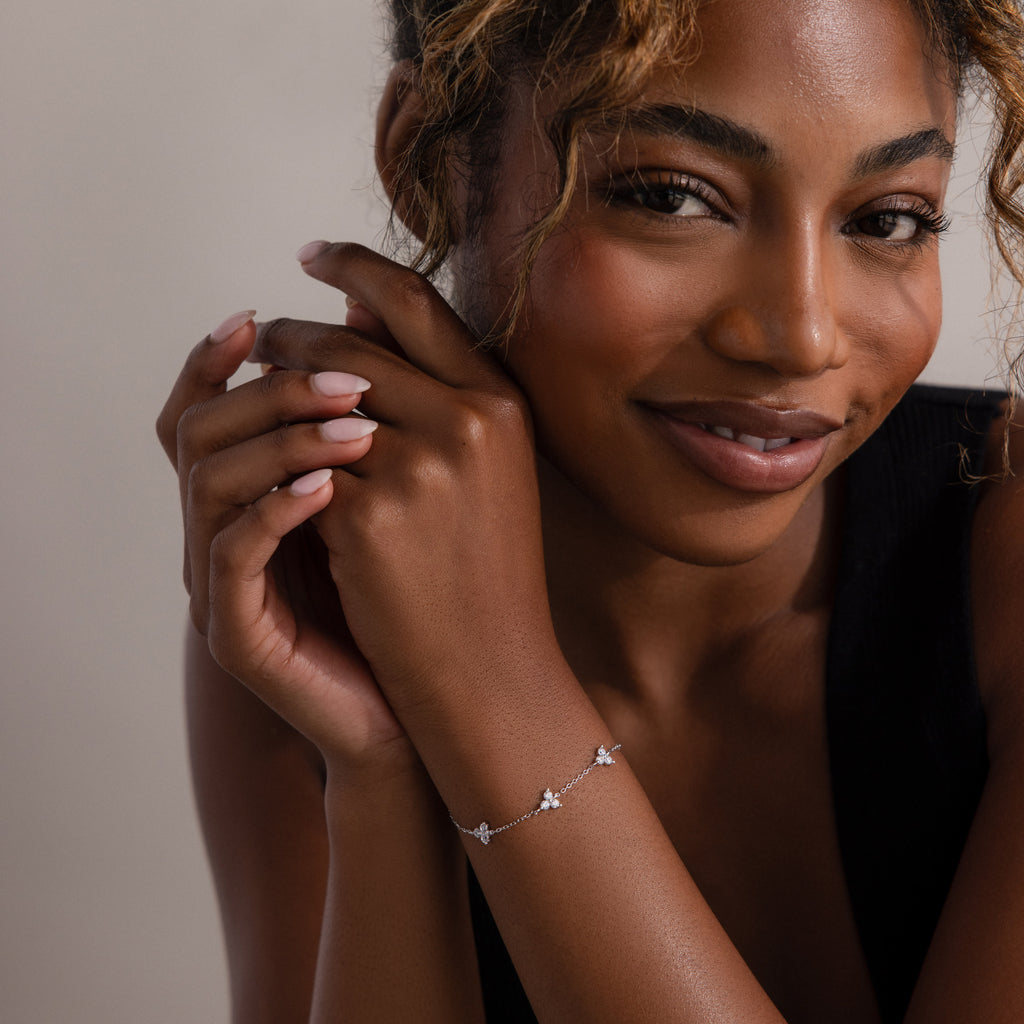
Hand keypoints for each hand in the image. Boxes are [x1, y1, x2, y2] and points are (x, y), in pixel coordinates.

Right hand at [156, 313, 409, 767]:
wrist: (432, 700)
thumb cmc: (418, 591)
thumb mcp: (396, 486)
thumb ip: (369, 406)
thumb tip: (368, 305)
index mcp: (250, 496)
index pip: (206, 406)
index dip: (220, 356)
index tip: (267, 315)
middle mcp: (221, 533)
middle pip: (197, 429)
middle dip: (269, 390)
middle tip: (345, 375)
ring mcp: (221, 586)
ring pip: (207, 484)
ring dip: (280, 442)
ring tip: (357, 427)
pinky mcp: (236, 634)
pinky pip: (232, 555)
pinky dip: (275, 510)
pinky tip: (331, 487)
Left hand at [254, 243, 557, 725]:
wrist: (492, 672)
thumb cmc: (486, 571)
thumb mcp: (485, 470)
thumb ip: (430, 389)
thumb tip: (354, 314)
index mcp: (502, 402)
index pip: (416, 299)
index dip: (356, 266)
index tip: (311, 254)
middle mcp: (469, 421)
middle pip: (347, 342)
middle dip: (290, 331)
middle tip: (259, 334)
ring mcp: (420, 468)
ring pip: (311, 398)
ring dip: (271, 389)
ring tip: (252, 389)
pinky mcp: (367, 518)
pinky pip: (297, 464)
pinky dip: (278, 458)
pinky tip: (267, 464)